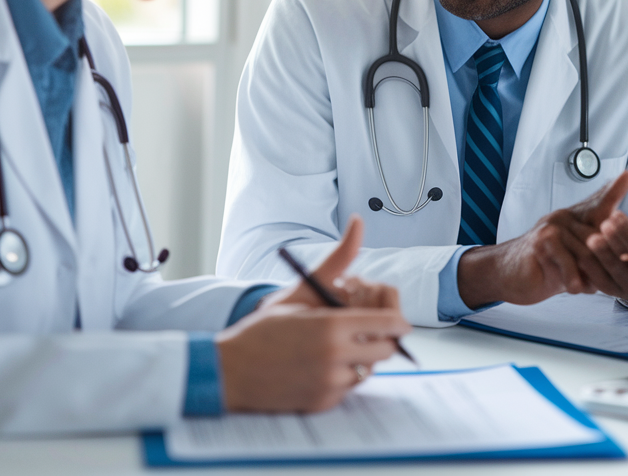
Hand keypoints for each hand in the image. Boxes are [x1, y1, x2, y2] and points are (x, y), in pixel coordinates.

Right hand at [216, 217, 410, 412]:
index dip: (397, 319)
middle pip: (386, 350)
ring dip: (361, 357)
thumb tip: (358, 223)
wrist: (230, 370)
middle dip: (382, 338)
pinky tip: (320, 364)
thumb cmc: (262, 329)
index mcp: (330, 326)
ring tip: (336, 345)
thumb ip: (337, 261)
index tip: (397, 319)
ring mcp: (330, 384)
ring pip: (369, 370)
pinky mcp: (324, 403)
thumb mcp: (300, 289)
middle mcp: (335, 357)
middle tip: (365, 330)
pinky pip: (349, 388)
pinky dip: (342, 376)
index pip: (389, 323)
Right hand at [457, 173, 627, 307]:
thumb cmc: (545, 265)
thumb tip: (624, 260)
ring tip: (585, 286)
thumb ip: (595, 255)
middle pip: (601, 237)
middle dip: (608, 261)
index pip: (599, 204)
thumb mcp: (574, 259)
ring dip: (590, 276)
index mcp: (574, 219)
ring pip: (588, 252)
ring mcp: (553, 227)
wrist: (508, 273)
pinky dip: (575, 280)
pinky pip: (570, 263)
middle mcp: (564, 218)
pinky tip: (573, 287)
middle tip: (604, 278)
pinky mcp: (542, 241)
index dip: (614, 190)